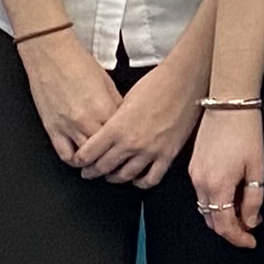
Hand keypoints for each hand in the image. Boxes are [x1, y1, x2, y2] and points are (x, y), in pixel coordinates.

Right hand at [22, 29, 124, 166]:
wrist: (51, 55)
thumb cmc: (78, 63)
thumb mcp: (107, 83)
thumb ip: (115, 105)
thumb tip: (123, 120)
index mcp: (105, 108)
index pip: (121, 136)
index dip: (127, 142)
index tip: (129, 145)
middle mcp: (88, 121)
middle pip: (106, 151)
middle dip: (113, 157)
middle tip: (117, 160)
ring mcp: (69, 127)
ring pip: (87, 158)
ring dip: (94, 163)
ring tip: (100, 163)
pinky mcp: (53, 129)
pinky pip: (65, 155)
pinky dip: (74, 160)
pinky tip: (80, 158)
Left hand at [70, 52, 201, 186]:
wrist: (184, 81)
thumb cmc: (158, 83)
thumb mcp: (125, 99)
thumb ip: (115, 121)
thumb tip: (108, 131)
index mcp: (117, 127)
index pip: (89, 153)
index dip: (80, 160)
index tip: (79, 161)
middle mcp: (132, 143)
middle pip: (104, 167)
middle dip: (92, 171)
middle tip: (89, 171)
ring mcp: (151, 151)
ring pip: (125, 176)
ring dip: (114, 178)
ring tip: (111, 175)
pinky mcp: (168, 155)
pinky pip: (151, 179)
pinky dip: (141, 182)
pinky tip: (137, 179)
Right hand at [191, 104, 263, 243]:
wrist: (228, 104)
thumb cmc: (245, 131)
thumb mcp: (257, 168)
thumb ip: (253, 199)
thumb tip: (250, 220)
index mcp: (218, 185)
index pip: (224, 225)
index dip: (238, 238)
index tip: (250, 241)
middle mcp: (201, 182)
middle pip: (212, 220)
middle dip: (230, 229)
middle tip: (248, 228)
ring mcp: (194, 173)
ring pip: (205, 207)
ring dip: (221, 215)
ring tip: (242, 211)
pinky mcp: (193, 164)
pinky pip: (201, 193)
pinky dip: (214, 201)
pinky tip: (229, 194)